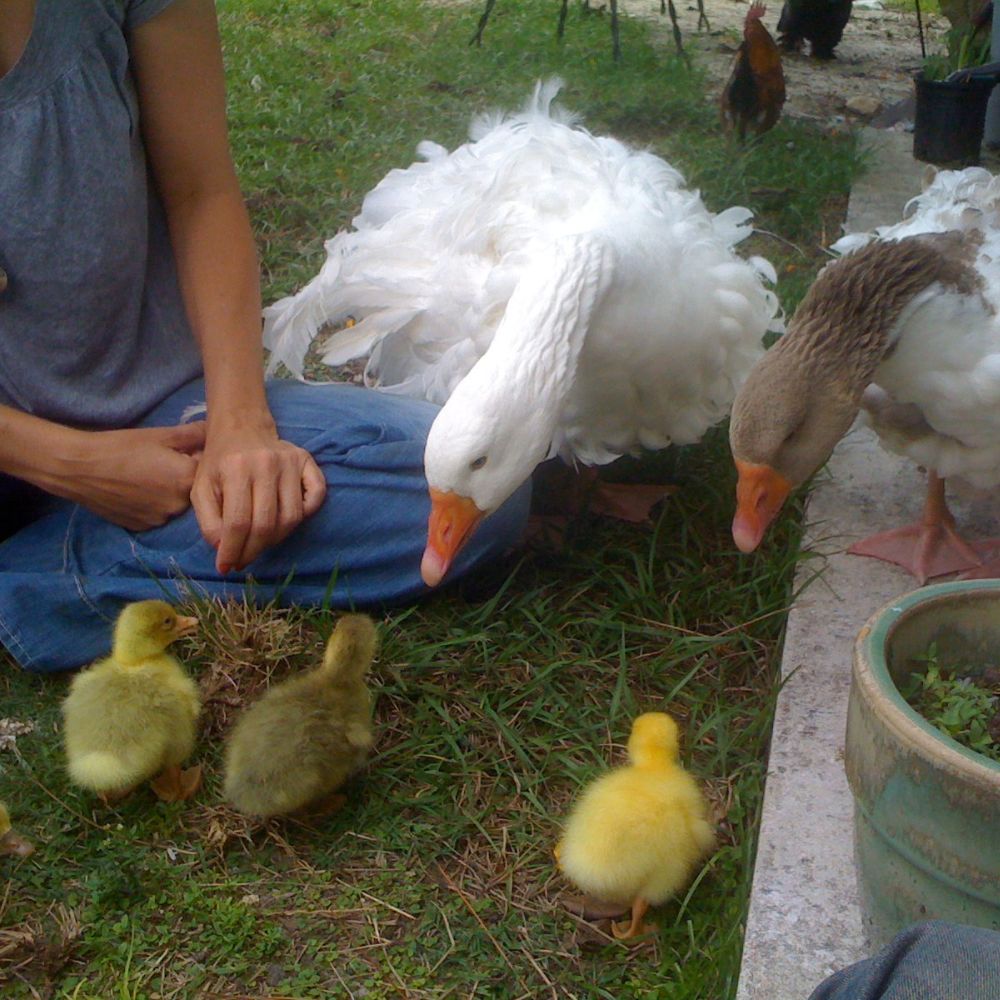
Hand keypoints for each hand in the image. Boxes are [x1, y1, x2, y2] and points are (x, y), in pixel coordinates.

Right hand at [59, 423, 205, 529]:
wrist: (80, 468)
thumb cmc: (122, 447)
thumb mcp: (162, 435)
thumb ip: (194, 434)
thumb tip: (214, 431)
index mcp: (187, 480)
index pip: (206, 471)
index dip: (195, 460)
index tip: (182, 453)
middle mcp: (179, 505)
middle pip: (191, 490)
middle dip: (183, 477)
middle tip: (160, 463)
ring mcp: (160, 520)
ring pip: (174, 504)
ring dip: (168, 493)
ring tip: (146, 477)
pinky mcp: (142, 527)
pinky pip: (156, 514)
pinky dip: (152, 504)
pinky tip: (136, 491)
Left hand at [190, 421, 325, 573]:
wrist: (241, 426)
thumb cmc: (219, 462)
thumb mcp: (200, 489)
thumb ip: (207, 521)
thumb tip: (223, 550)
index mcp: (236, 468)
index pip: (238, 522)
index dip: (233, 550)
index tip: (226, 567)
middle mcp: (267, 464)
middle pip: (266, 524)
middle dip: (253, 550)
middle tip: (243, 560)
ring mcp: (290, 462)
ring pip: (292, 517)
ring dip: (276, 538)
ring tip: (261, 542)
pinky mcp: (307, 461)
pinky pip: (317, 496)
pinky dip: (307, 514)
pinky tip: (287, 519)